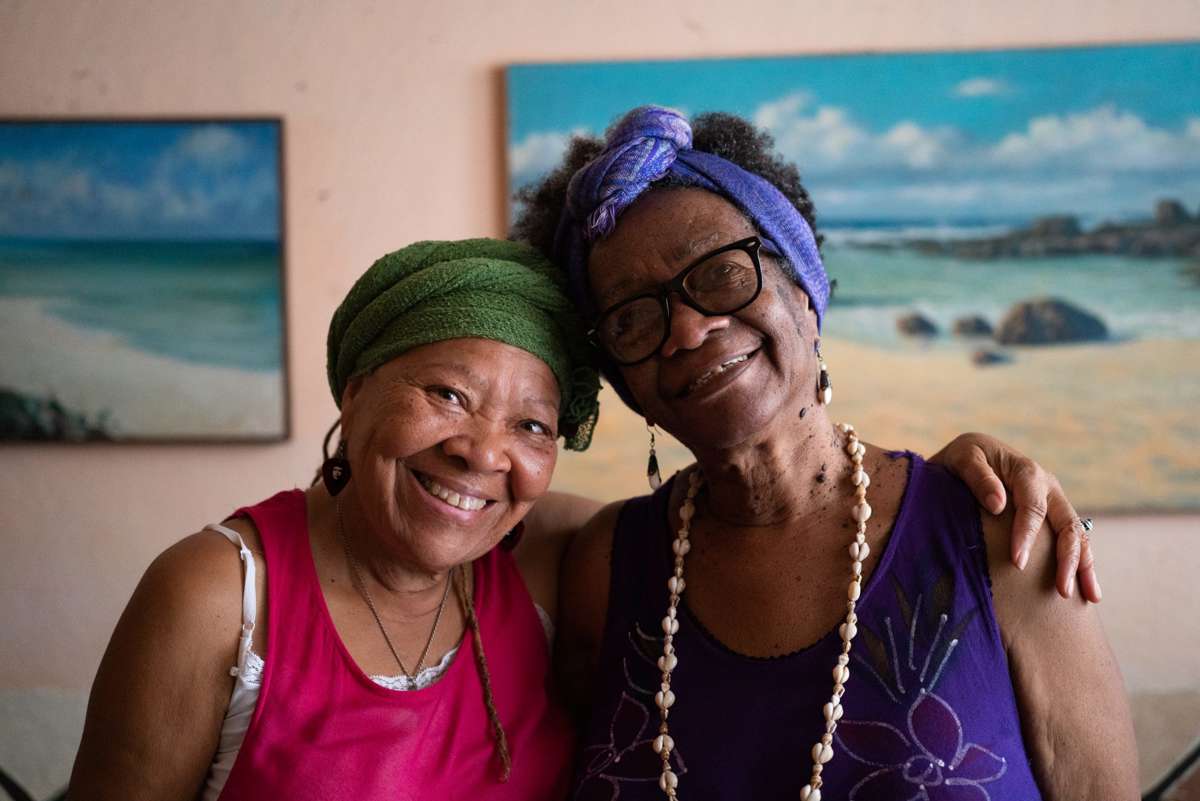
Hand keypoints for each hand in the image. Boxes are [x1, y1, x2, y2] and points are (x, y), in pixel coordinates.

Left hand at [930, 432, 1099, 602]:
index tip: (1018, 563)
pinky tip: (1086, 592)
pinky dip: (1082, 565)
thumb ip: (978, 476)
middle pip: (1067, 525)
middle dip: (1068, 559)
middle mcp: (1048, 488)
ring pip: (1078, 536)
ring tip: (1089, 598)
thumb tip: (997, 504)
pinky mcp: (1053, 518)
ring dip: (1084, 566)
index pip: (1032, 507)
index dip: (1026, 535)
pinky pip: (1073, 542)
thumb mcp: (964, 457)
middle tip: (1061, 591)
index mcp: (1028, 472)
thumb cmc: (962, 458)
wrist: (969, 457)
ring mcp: (1054, 503)